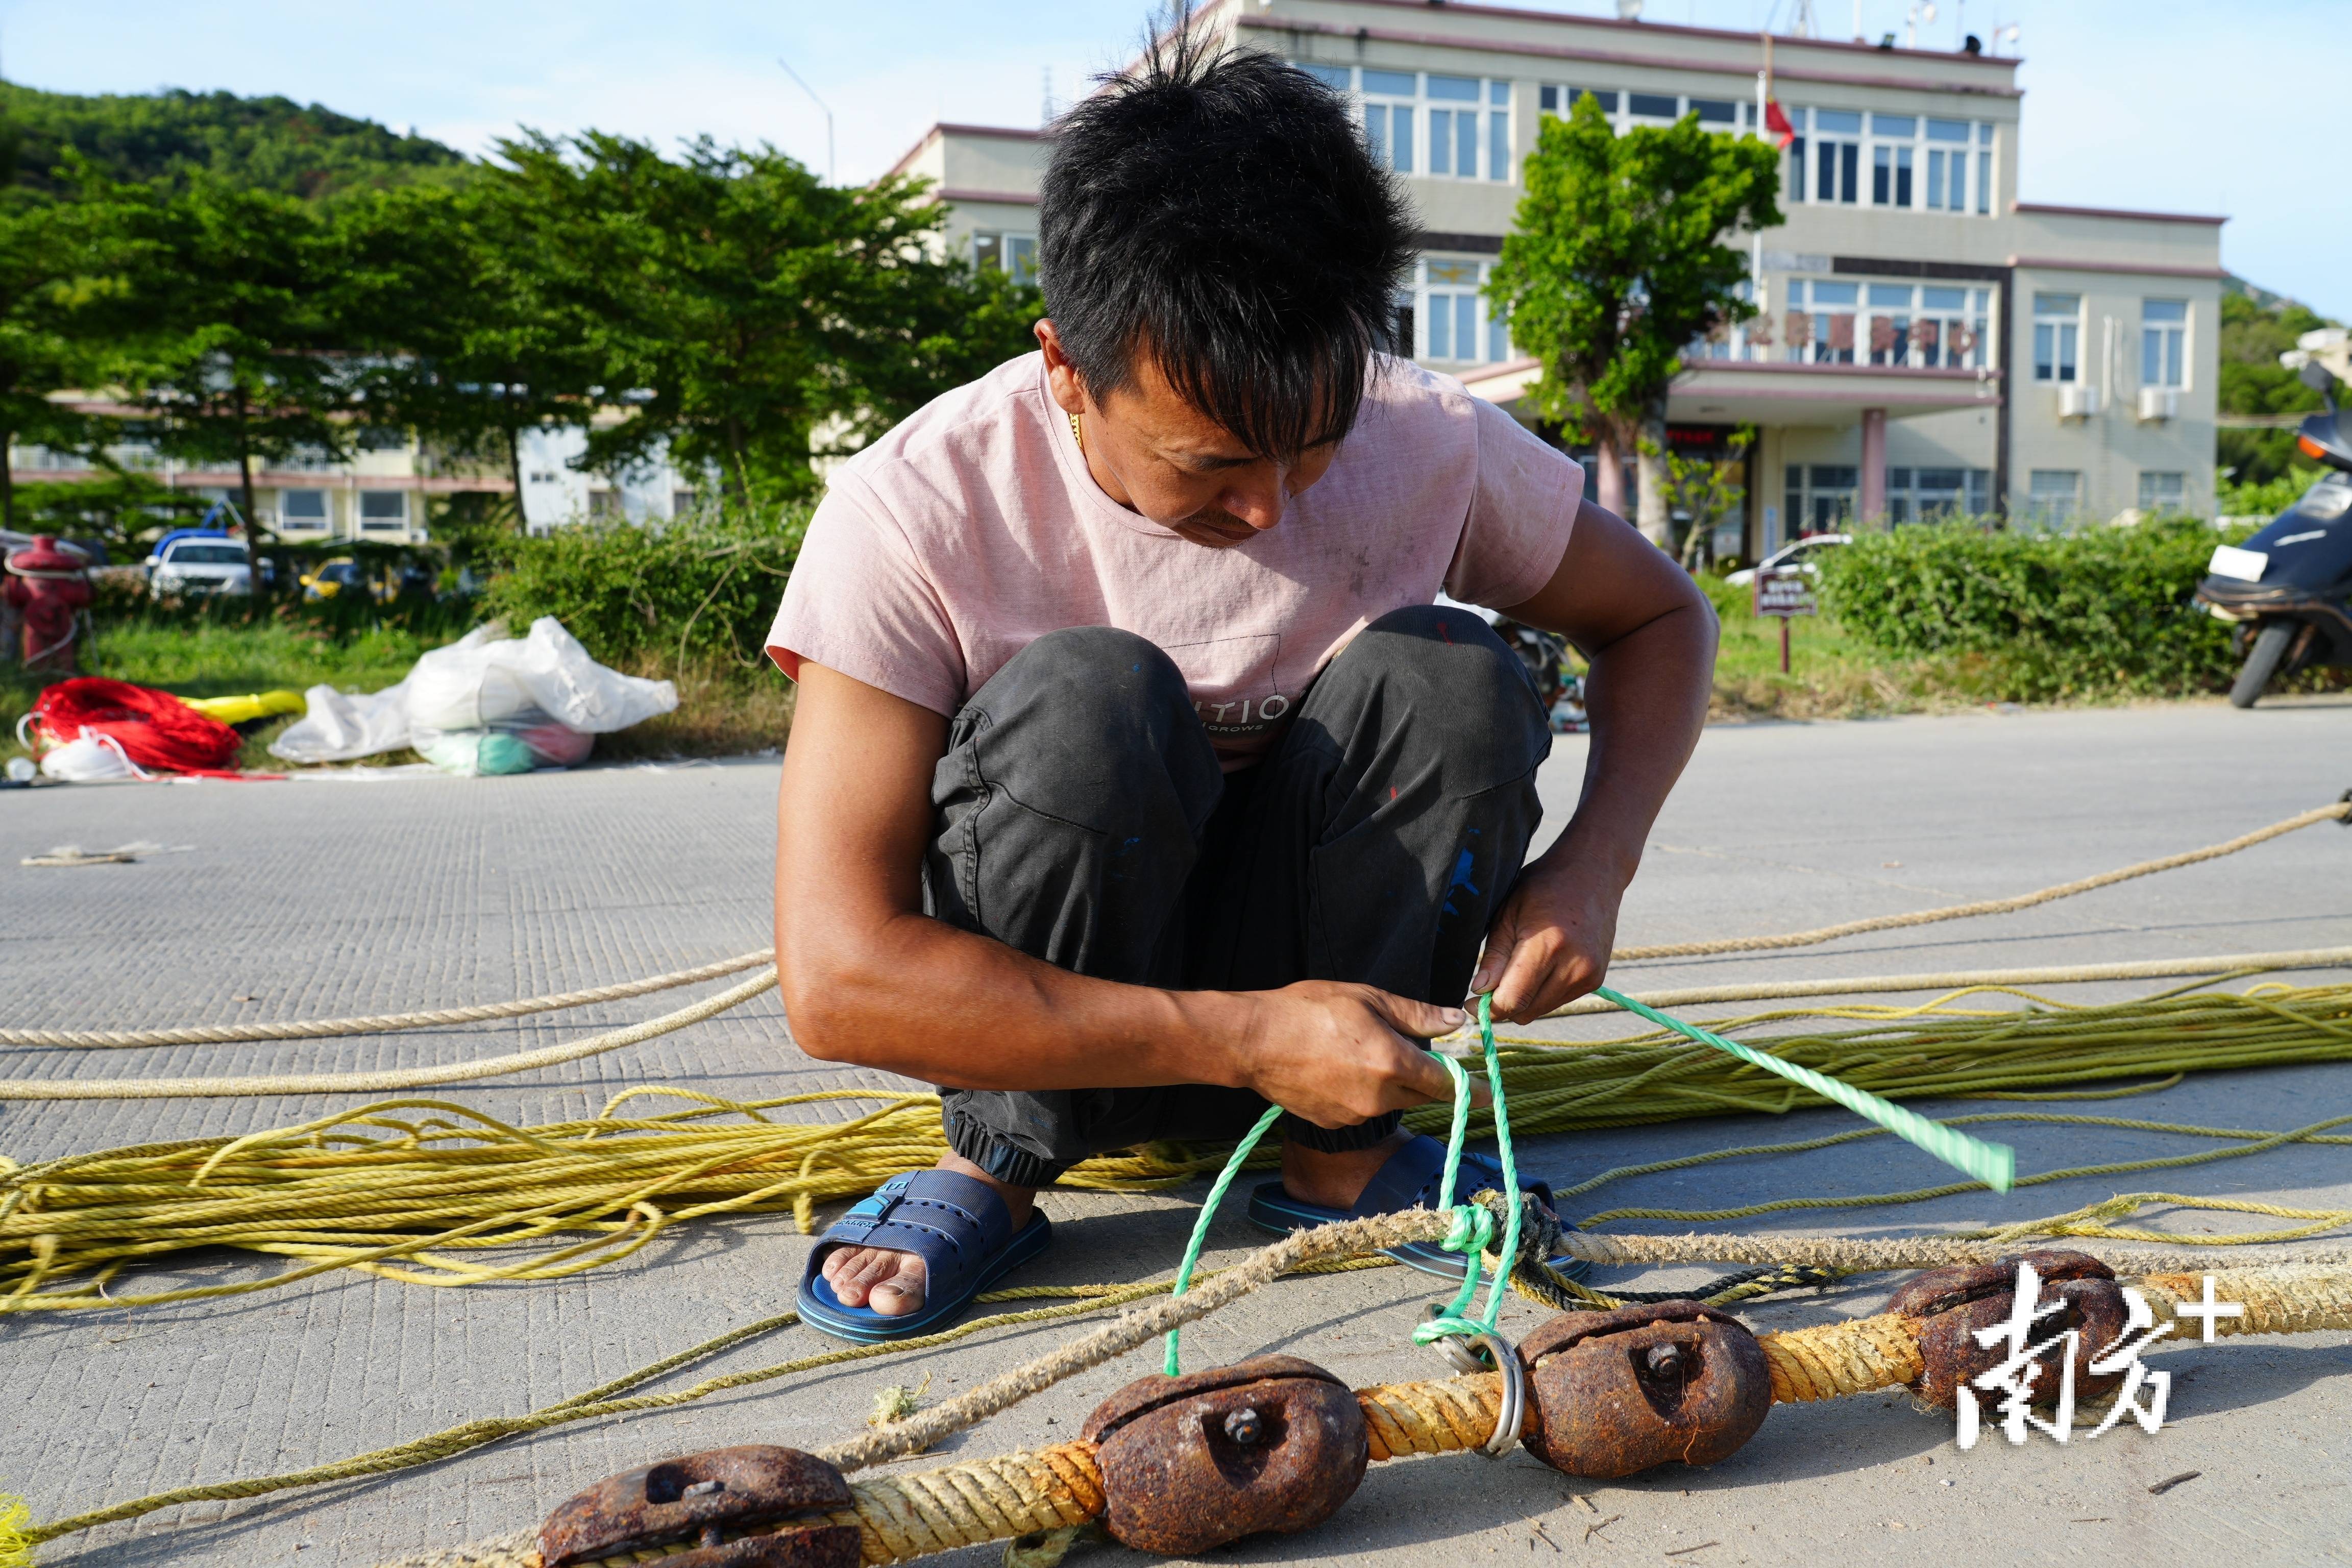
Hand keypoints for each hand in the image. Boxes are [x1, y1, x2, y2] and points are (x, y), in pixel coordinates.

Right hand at [1235, 981, 1467, 1127]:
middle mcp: (1379, 1097)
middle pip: (1421, 1094)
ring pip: (1392, 1101)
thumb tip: (1456, 1021)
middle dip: (1426, 1078)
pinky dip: (1363, 1092)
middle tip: (1414, 1054)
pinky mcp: (1334, 1123)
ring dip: (1391, 1083)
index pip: (1446, 1084)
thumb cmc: (1307, 1010)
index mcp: (1393, 1063)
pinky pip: (1363, 1109)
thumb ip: (1417, 1015)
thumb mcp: (1368, 999)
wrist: (1253, 1041)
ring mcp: (1355, 1115)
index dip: (1470, 1088)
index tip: (1487, 1093)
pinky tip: (1339, 1068)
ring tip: (1361, 1051)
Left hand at [1468, 857, 1622, 1023]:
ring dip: (1522, 1001)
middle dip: (1502, 1006)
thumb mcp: (1507, 913)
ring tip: (1515, 970)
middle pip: (1526, 1011)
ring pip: (1540, 1010)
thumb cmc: (1543, 887)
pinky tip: (1538, 967)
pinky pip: (1557, 1001)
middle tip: (1487, 988)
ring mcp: (1589, 975)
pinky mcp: (1596, 979)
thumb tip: (1479, 990)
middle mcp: (1574, 966)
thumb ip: (1494, 956)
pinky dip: (1540, 994)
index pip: (1513, 999)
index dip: (1488, 1008)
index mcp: (1548, 945)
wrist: (1593, 873)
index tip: (1471, 1003)